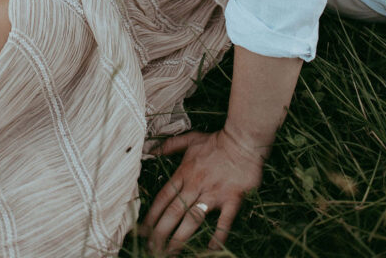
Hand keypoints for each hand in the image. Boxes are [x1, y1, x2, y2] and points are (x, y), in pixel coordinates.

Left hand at [142, 127, 263, 254]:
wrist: (243, 140)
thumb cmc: (216, 142)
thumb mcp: (190, 139)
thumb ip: (170, 146)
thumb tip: (151, 149)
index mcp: (184, 173)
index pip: (163, 198)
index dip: (152, 216)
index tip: (143, 231)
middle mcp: (195, 185)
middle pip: (174, 212)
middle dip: (160, 232)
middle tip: (152, 249)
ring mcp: (213, 193)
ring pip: (193, 219)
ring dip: (180, 238)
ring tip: (170, 254)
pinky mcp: (232, 199)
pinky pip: (224, 221)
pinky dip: (217, 236)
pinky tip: (209, 248)